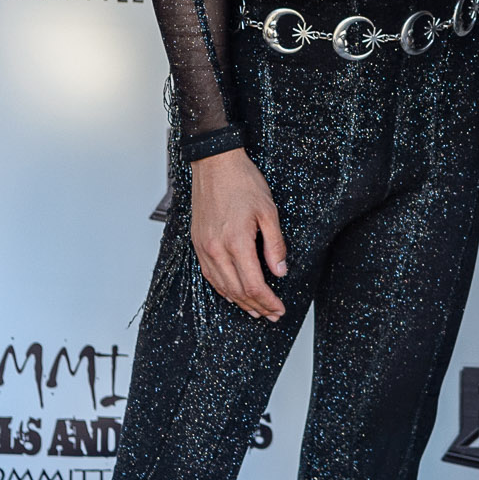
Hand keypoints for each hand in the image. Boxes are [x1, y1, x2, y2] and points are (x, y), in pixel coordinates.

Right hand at [189, 149, 289, 320]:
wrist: (215, 164)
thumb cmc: (242, 182)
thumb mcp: (269, 212)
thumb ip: (275, 245)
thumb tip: (280, 271)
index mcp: (236, 243)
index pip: (253, 285)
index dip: (268, 301)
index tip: (280, 308)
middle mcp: (216, 249)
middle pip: (237, 291)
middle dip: (257, 307)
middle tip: (272, 314)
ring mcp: (204, 248)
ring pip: (222, 287)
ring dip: (240, 302)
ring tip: (256, 311)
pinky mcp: (197, 243)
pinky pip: (209, 275)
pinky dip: (223, 289)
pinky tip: (233, 294)